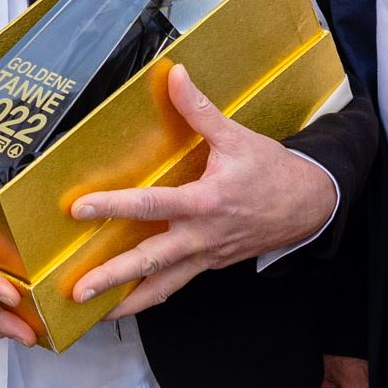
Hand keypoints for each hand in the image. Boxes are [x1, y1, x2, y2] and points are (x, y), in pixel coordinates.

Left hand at [66, 66, 338, 313]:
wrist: (310, 206)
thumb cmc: (272, 170)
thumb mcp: (236, 137)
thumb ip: (199, 110)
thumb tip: (174, 74)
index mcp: (206, 202)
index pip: (152, 206)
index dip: (114, 207)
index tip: (79, 210)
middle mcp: (202, 236)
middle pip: (151, 262)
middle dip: (112, 277)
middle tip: (77, 290)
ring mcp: (206, 256)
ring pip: (162, 286)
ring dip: (126, 302)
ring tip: (90, 313)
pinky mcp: (210, 265)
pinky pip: (175, 285)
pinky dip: (149, 296)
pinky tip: (123, 304)